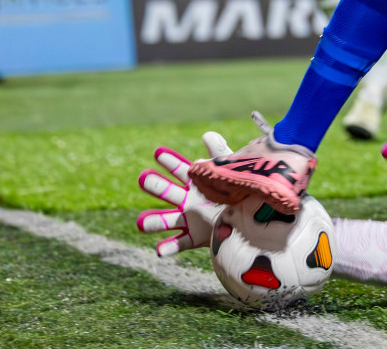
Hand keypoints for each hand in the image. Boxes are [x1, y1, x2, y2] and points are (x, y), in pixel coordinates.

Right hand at [136, 132, 229, 256]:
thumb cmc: (237, 194)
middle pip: (168, 192)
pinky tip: (159, 250)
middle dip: (156, 185)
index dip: (170, 161)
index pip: (180, 170)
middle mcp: (186, 201)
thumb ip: (220, 153)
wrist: (246, 223)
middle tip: (144, 178)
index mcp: (195, 184)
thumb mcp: (229, 173)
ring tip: (141, 222)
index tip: (158, 152)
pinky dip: (168, 247)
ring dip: (154, 220)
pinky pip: (179, 243)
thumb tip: (207, 135)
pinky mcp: (193, 237)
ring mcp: (188, 220)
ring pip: (166, 219)